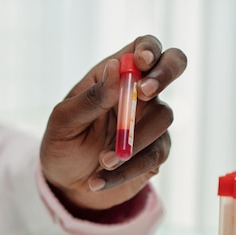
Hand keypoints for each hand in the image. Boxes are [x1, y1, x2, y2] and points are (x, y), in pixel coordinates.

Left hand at [40, 35, 186, 213]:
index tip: (141, 63)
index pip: (142, 48)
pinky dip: (125, 171)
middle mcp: (138, 94)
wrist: (66, 185)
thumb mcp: (64, 122)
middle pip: (173, 65)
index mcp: (114, 77)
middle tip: (145, 93)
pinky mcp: (155, 152)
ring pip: (163, 118)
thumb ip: (90, 98)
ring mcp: (151, 122)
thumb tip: (116, 67)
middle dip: (166, 72)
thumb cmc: (62, 145)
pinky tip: (98, 182)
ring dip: (132, 142)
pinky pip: (152, 157)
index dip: (148, 49)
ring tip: (101, 162)